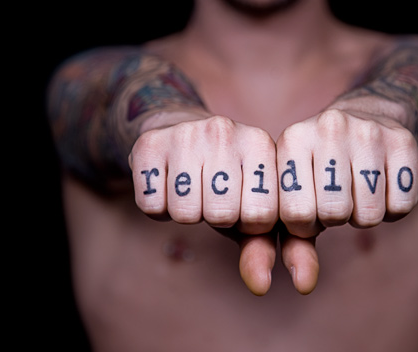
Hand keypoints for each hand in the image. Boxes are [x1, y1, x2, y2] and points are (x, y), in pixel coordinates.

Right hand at [129, 115, 278, 294]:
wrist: (180, 133)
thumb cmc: (227, 180)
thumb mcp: (254, 208)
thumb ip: (269, 248)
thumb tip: (262, 286)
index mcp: (262, 144)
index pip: (260, 217)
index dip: (248, 223)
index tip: (242, 202)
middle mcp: (225, 131)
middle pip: (220, 214)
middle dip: (216, 217)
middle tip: (212, 195)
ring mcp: (185, 133)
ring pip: (185, 211)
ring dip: (187, 212)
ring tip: (192, 187)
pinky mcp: (149, 143)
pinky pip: (152, 205)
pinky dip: (158, 206)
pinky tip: (168, 183)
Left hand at [275, 108, 417, 290]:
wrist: (365, 120)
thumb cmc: (320, 172)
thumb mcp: (297, 197)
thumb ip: (290, 244)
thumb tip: (303, 285)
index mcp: (292, 139)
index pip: (296, 214)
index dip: (305, 224)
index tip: (309, 207)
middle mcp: (329, 127)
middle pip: (334, 214)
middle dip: (335, 218)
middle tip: (336, 198)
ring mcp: (369, 131)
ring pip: (370, 214)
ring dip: (364, 215)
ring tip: (357, 190)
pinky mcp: (405, 141)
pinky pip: (402, 206)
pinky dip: (393, 209)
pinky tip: (382, 186)